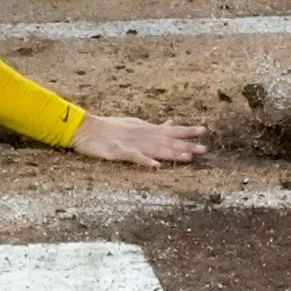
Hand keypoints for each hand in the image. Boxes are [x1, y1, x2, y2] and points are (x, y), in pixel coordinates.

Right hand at [71, 114, 206, 167]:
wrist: (86, 129)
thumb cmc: (110, 128)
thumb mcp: (135, 124)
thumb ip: (154, 126)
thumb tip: (171, 123)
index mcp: (147, 130)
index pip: (171, 131)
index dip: (187, 131)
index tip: (204, 131)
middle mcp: (143, 136)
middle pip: (168, 141)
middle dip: (187, 145)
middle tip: (204, 149)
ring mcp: (132, 144)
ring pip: (156, 149)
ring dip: (172, 153)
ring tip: (188, 157)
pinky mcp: (120, 152)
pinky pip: (135, 157)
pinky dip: (146, 161)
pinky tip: (157, 166)